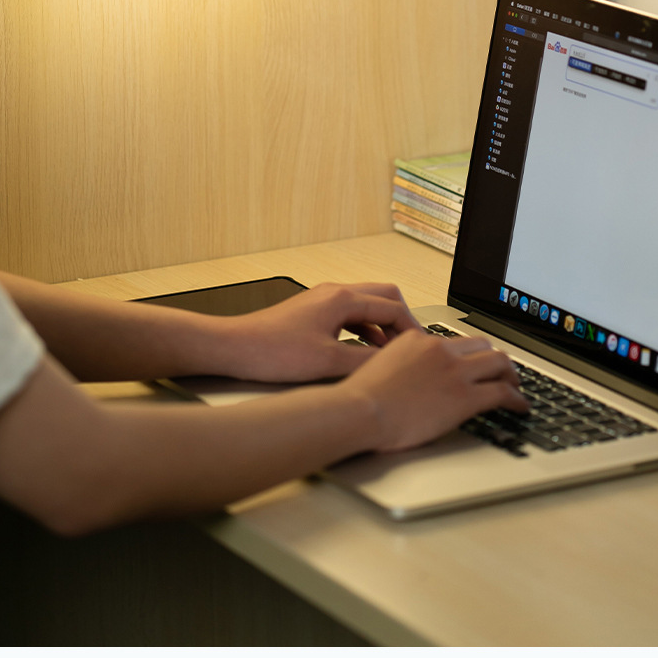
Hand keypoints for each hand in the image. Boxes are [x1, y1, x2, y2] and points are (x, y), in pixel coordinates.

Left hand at [212, 282, 421, 382]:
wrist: (235, 348)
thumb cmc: (273, 352)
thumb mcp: (329, 363)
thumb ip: (366, 362)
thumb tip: (395, 365)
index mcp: (341, 299)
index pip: (393, 306)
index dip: (412, 329)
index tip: (422, 348)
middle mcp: (334, 292)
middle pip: (384, 295)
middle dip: (402, 319)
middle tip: (412, 344)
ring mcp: (322, 300)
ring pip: (366, 304)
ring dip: (383, 324)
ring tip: (393, 351)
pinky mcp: (313, 312)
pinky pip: (350, 314)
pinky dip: (365, 328)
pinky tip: (364, 349)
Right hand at [342, 328, 527, 452]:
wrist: (362, 410)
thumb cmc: (363, 396)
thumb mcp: (381, 365)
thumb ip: (402, 362)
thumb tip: (411, 374)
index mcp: (419, 339)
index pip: (455, 340)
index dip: (470, 352)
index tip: (475, 362)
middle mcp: (440, 350)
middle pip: (482, 345)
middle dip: (495, 358)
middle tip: (501, 371)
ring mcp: (455, 371)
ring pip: (498, 362)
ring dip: (511, 375)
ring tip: (515, 386)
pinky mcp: (464, 397)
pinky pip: (502, 392)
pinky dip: (517, 399)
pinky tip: (520, 406)